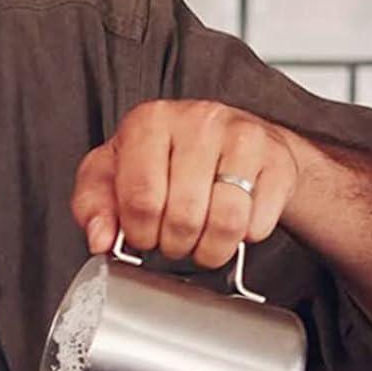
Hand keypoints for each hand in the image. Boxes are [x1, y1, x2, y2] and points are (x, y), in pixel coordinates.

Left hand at [70, 100, 305, 268]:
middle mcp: (199, 120)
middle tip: (174, 240)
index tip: (143, 236)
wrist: (233, 142)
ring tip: (202, 241)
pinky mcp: (277, 161)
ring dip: (211, 250)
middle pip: (184, 216)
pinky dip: (244, 239)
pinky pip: (259, 224)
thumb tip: (101, 239)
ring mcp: (243, 138)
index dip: (141, 234)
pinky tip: (233, 222)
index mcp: (151, 121)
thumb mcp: (115, 174)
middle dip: (175, 245)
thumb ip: (94, 204)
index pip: (142, 199)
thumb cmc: (169, 160)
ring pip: (227, 223)